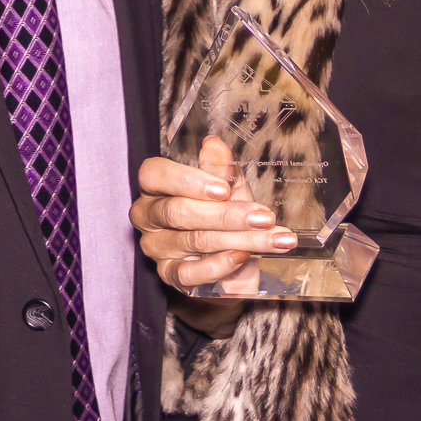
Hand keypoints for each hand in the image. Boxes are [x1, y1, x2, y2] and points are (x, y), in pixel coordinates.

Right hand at [131, 139, 294, 295]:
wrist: (233, 260)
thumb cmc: (224, 215)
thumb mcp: (227, 188)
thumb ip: (218, 169)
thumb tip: (214, 145)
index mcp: (157, 186)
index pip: (154, 175)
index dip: (187, 180)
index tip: (224, 189)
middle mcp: (149, 217)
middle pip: (178, 212)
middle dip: (226, 215)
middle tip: (263, 217)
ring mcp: (156, 248)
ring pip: (192, 241)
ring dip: (238, 239)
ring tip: (272, 237)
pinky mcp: (169, 275)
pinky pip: (188, 273)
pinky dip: (218, 265)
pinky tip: (242, 257)